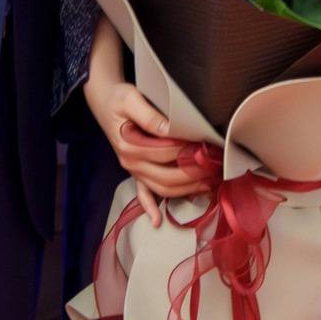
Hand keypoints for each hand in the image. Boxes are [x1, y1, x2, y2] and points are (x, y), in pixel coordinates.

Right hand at [84, 17, 215, 224]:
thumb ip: (150, 116)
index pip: (167, 153)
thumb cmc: (119, 98)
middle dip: (194, 175)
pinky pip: (142, 194)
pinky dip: (150, 208)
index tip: (209, 146)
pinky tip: (157, 221)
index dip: (189, 152)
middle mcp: (130, 162)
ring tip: (210, 184)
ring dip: (186, 190)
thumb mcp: (131, 99)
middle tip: (216, 167)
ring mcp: (133, 170)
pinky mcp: (135, 172)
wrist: (103, 101)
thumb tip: (172, 130)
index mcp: (130, 146)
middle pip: (167, 177)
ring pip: (162, 188)